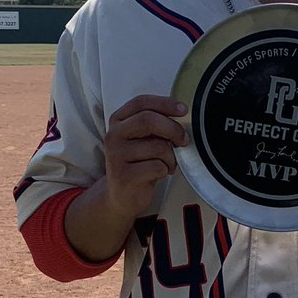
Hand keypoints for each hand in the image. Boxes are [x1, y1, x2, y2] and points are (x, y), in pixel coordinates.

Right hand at [103, 95, 188, 219]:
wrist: (121, 195)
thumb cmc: (138, 163)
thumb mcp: (143, 139)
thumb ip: (156, 124)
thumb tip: (182, 116)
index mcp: (118, 121)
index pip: (141, 102)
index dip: (165, 103)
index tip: (183, 110)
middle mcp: (113, 135)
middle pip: (148, 120)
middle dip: (173, 129)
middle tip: (184, 140)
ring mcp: (116, 156)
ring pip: (157, 146)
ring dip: (172, 157)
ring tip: (168, 163)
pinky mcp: (123, 176)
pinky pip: (157, 167)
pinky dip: (166, 170)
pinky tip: (159, 174)